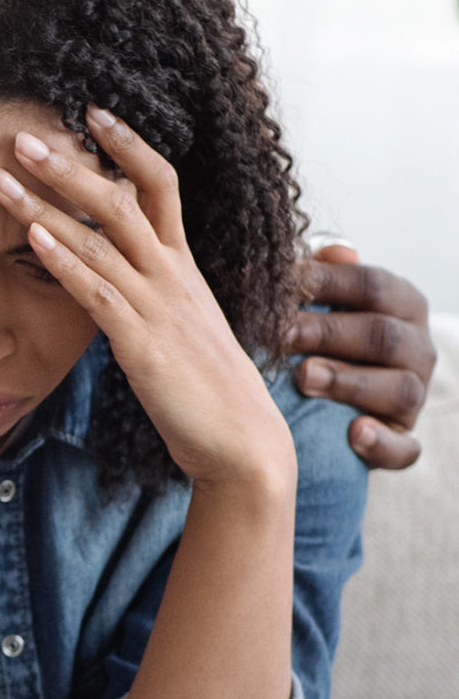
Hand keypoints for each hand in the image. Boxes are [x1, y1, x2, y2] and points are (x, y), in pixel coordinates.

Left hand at [0, 110, 294, 497]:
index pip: (160, 183)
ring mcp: (159, 306)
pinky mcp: (143, 344)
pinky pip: (98, 291)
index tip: (90, 110)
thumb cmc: (203, 383)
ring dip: (46, 205)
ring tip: (1, 178)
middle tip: (20, 135)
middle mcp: (172, 274)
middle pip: (122, 199)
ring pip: (101, 239)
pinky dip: (63, 259)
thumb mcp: (180, 319)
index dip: (127, 144)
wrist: (240, 440)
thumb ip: (150, 284)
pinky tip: (30, 237)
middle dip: (69, 164)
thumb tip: (113, 260)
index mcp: (180, 264)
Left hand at [290, 246, 434, 471]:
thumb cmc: (322, 334)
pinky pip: (404, 447)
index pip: (371, 285)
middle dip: (327, 332)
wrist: (328, 397)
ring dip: (348, 383)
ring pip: (398, 388)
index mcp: (403, 303)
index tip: (279, 286)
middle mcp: (418, 347)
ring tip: (304, 378)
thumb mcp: (321, 299)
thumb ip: (324, 274)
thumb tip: (337, 251)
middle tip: (280, 333)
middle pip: (381, 335)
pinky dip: (382, 444)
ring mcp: (415, 395)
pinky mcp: (403, 439)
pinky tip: (354, 434)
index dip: (325, 283)